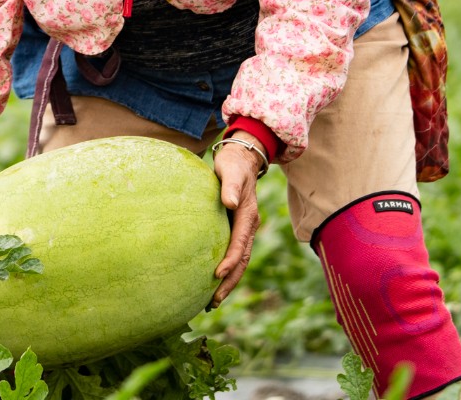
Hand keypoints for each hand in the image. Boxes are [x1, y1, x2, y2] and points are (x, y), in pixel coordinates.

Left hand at [210, 135, 264, 308]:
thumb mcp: (231, 171)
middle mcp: (249, 226)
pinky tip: (211, 282)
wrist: (241, 159)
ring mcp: (244, 230)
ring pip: (239, 262)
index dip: (230, 261)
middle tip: (213, 302)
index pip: (240, 244)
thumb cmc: (233, 164)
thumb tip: (230, 203)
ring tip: (212, 302)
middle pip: (242, 261)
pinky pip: (233, 254)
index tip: (217, 275)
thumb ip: (230, 186)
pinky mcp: (236, 229)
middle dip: (229, 282)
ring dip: (228, 282)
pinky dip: (226, 270)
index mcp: (248, 216)